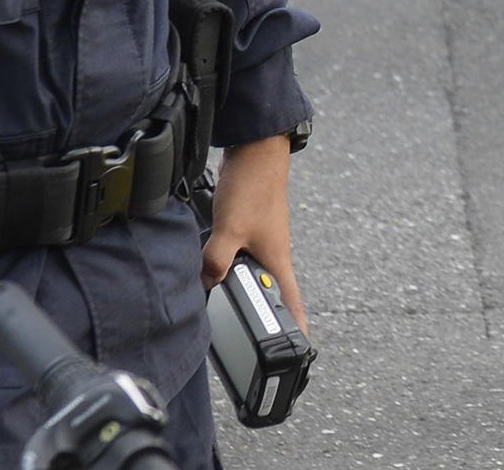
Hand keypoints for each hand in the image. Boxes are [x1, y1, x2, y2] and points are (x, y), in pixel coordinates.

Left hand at [203, 133, 306, 332]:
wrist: (256, 150)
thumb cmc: (254, 186)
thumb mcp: (230, 229)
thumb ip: (216, 261)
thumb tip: (204, 286)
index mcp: (278, 262)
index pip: (293, 306)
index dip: (297, 331)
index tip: (299, 355)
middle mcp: (273, 255)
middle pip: (268, 294)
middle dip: (256, 315)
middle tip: (238, 335)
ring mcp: (261, 241)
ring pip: (249, 275)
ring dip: (236, 288)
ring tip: (215, 301)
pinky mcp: (249, 229)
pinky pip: (237, 257)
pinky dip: (224, 267)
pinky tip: (208, 266)